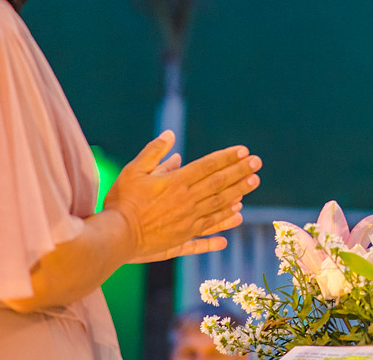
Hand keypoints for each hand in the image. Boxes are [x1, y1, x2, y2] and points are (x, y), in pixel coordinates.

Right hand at [103, 130, 261, 262]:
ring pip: (219, 205)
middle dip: (240, 172)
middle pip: (219, 184)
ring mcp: (188, 221)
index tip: (244, 151)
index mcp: (177, 182)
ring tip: (253, 183)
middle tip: (257, 163)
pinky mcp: (183, 238)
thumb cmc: (121, 202)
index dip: (228, 158)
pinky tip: (237, 219)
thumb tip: (170, 135)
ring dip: (238, 193)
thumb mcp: (133, 171)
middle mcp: (187, 201)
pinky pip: (209, 229)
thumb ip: (153, 153)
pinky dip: (223, 224)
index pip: (209, 166)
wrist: (114, 238)